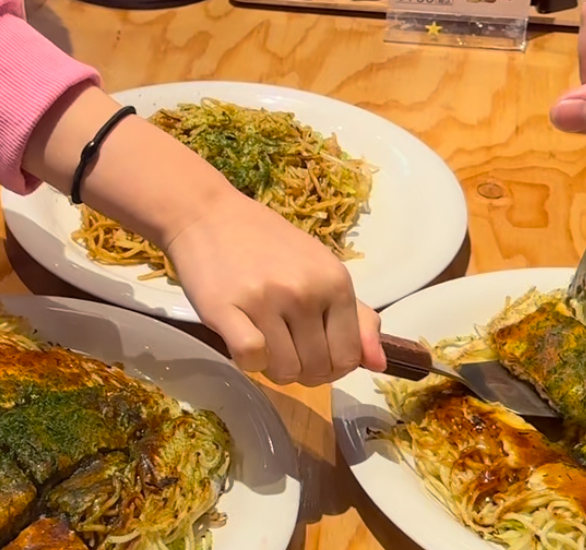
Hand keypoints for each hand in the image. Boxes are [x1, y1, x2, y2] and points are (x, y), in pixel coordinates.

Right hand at [164, 197, 384, 386]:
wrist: (206, 214)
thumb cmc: (265, 243)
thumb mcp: (320, 269)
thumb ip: (355, 317)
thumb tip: (378, 364)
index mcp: (335, 281)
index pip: (349, 356)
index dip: (332, 368)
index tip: (312, 356)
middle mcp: (305, 291)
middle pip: (318, 369)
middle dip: (302, 371)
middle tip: (284, 348)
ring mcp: (266, 299)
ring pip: (284, 370)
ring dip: (273, 368)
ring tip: (263, 342)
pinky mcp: (226, 309)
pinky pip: (251, 359)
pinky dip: (249, 363)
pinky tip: (243, 341)